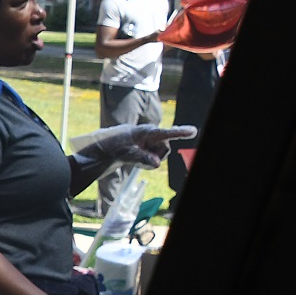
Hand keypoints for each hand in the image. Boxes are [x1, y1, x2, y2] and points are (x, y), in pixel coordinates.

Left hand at [71, 122, 197, 169]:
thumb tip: (157, 163)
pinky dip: (147, 161)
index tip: (193, 131)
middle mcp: (150, 135)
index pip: (165, 133)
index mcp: (145, 132)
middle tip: (136, 154)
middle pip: (164, 148)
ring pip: (160, 155)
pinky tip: (136, 158)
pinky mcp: (147, 148)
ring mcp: (149, 142)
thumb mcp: (124, 154)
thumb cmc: (112, 148)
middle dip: (155, 155)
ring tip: (134, 155)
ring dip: (150, 159)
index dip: (179, 132)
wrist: (102, 150)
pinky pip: (154, 158)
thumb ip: (141, 158)